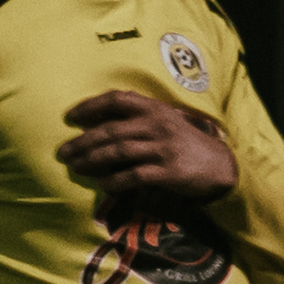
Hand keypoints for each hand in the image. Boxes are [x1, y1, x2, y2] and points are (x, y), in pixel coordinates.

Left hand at [58, 92, 236, 212]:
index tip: (70, 118)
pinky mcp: (168, 172)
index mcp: (155, 108)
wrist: (220, 165)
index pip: (117, 99)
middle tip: (63, 153)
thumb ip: (137, 118)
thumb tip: (97, 124)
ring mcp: (163, 148)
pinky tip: (102, 184)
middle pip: (111, 130)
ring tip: (76, 167)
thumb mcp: (165, 121)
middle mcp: (157, 125)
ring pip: (118, 152)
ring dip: (92, 161)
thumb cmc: (186, 142)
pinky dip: (114, 181)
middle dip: (82, 142)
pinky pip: (134, 176)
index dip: (90, 106)